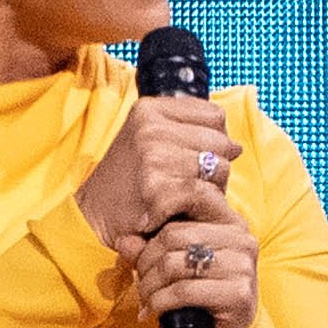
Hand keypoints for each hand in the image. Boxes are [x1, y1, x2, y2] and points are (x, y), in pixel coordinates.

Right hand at [73, 95, 241, 250]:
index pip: (216, 116)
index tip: (195, 161)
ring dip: (211, 190)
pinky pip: (205, 192)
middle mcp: (151, 126)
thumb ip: (190, 135)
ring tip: (182, 200)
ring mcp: (153, 153)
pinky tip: (176, 214)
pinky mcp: (156, 185)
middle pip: (221, 142)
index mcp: (150, 109)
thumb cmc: (128, 184)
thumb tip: (237, 146)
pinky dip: (198, 208)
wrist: (90, 219)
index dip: (215, 141)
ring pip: (220, 168)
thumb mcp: (151, 144)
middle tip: (188, 187)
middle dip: (216, 168)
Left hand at [124, 201, 258, 327]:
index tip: (141, 229)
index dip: (160, 207)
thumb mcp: (177, 262)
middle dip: (146, 260)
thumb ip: (150, 247)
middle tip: (139, 279)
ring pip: (173, 265)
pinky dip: (158, 303)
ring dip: (149, 285)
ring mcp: (242, 265)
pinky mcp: (238, 293)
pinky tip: (152, 311)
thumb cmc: (204, 290)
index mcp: (229, 220)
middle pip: (173, 235)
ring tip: (145, 298)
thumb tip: (124, 241)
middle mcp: (240, 238)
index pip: (192, 194)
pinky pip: (183, 291)